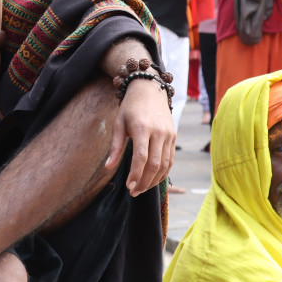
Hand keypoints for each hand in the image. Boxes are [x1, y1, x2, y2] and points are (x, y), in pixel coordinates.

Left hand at [106, 77, 175, 196]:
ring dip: (153, 180)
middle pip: (155, 165)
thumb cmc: (131, 107)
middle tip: (134, 192)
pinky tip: (153, 180)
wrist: (150, 89)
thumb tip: (108, 167)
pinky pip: (170, 160)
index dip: (135, 174)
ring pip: (165, 165)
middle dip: (144, 182)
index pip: (141, 157)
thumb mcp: (119, 123)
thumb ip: (115, 146)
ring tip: (141, 188)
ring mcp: (169, 135)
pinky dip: (163, 173)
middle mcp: (159, 132)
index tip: (128, 186)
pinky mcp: (173, 137)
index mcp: (143, 128)